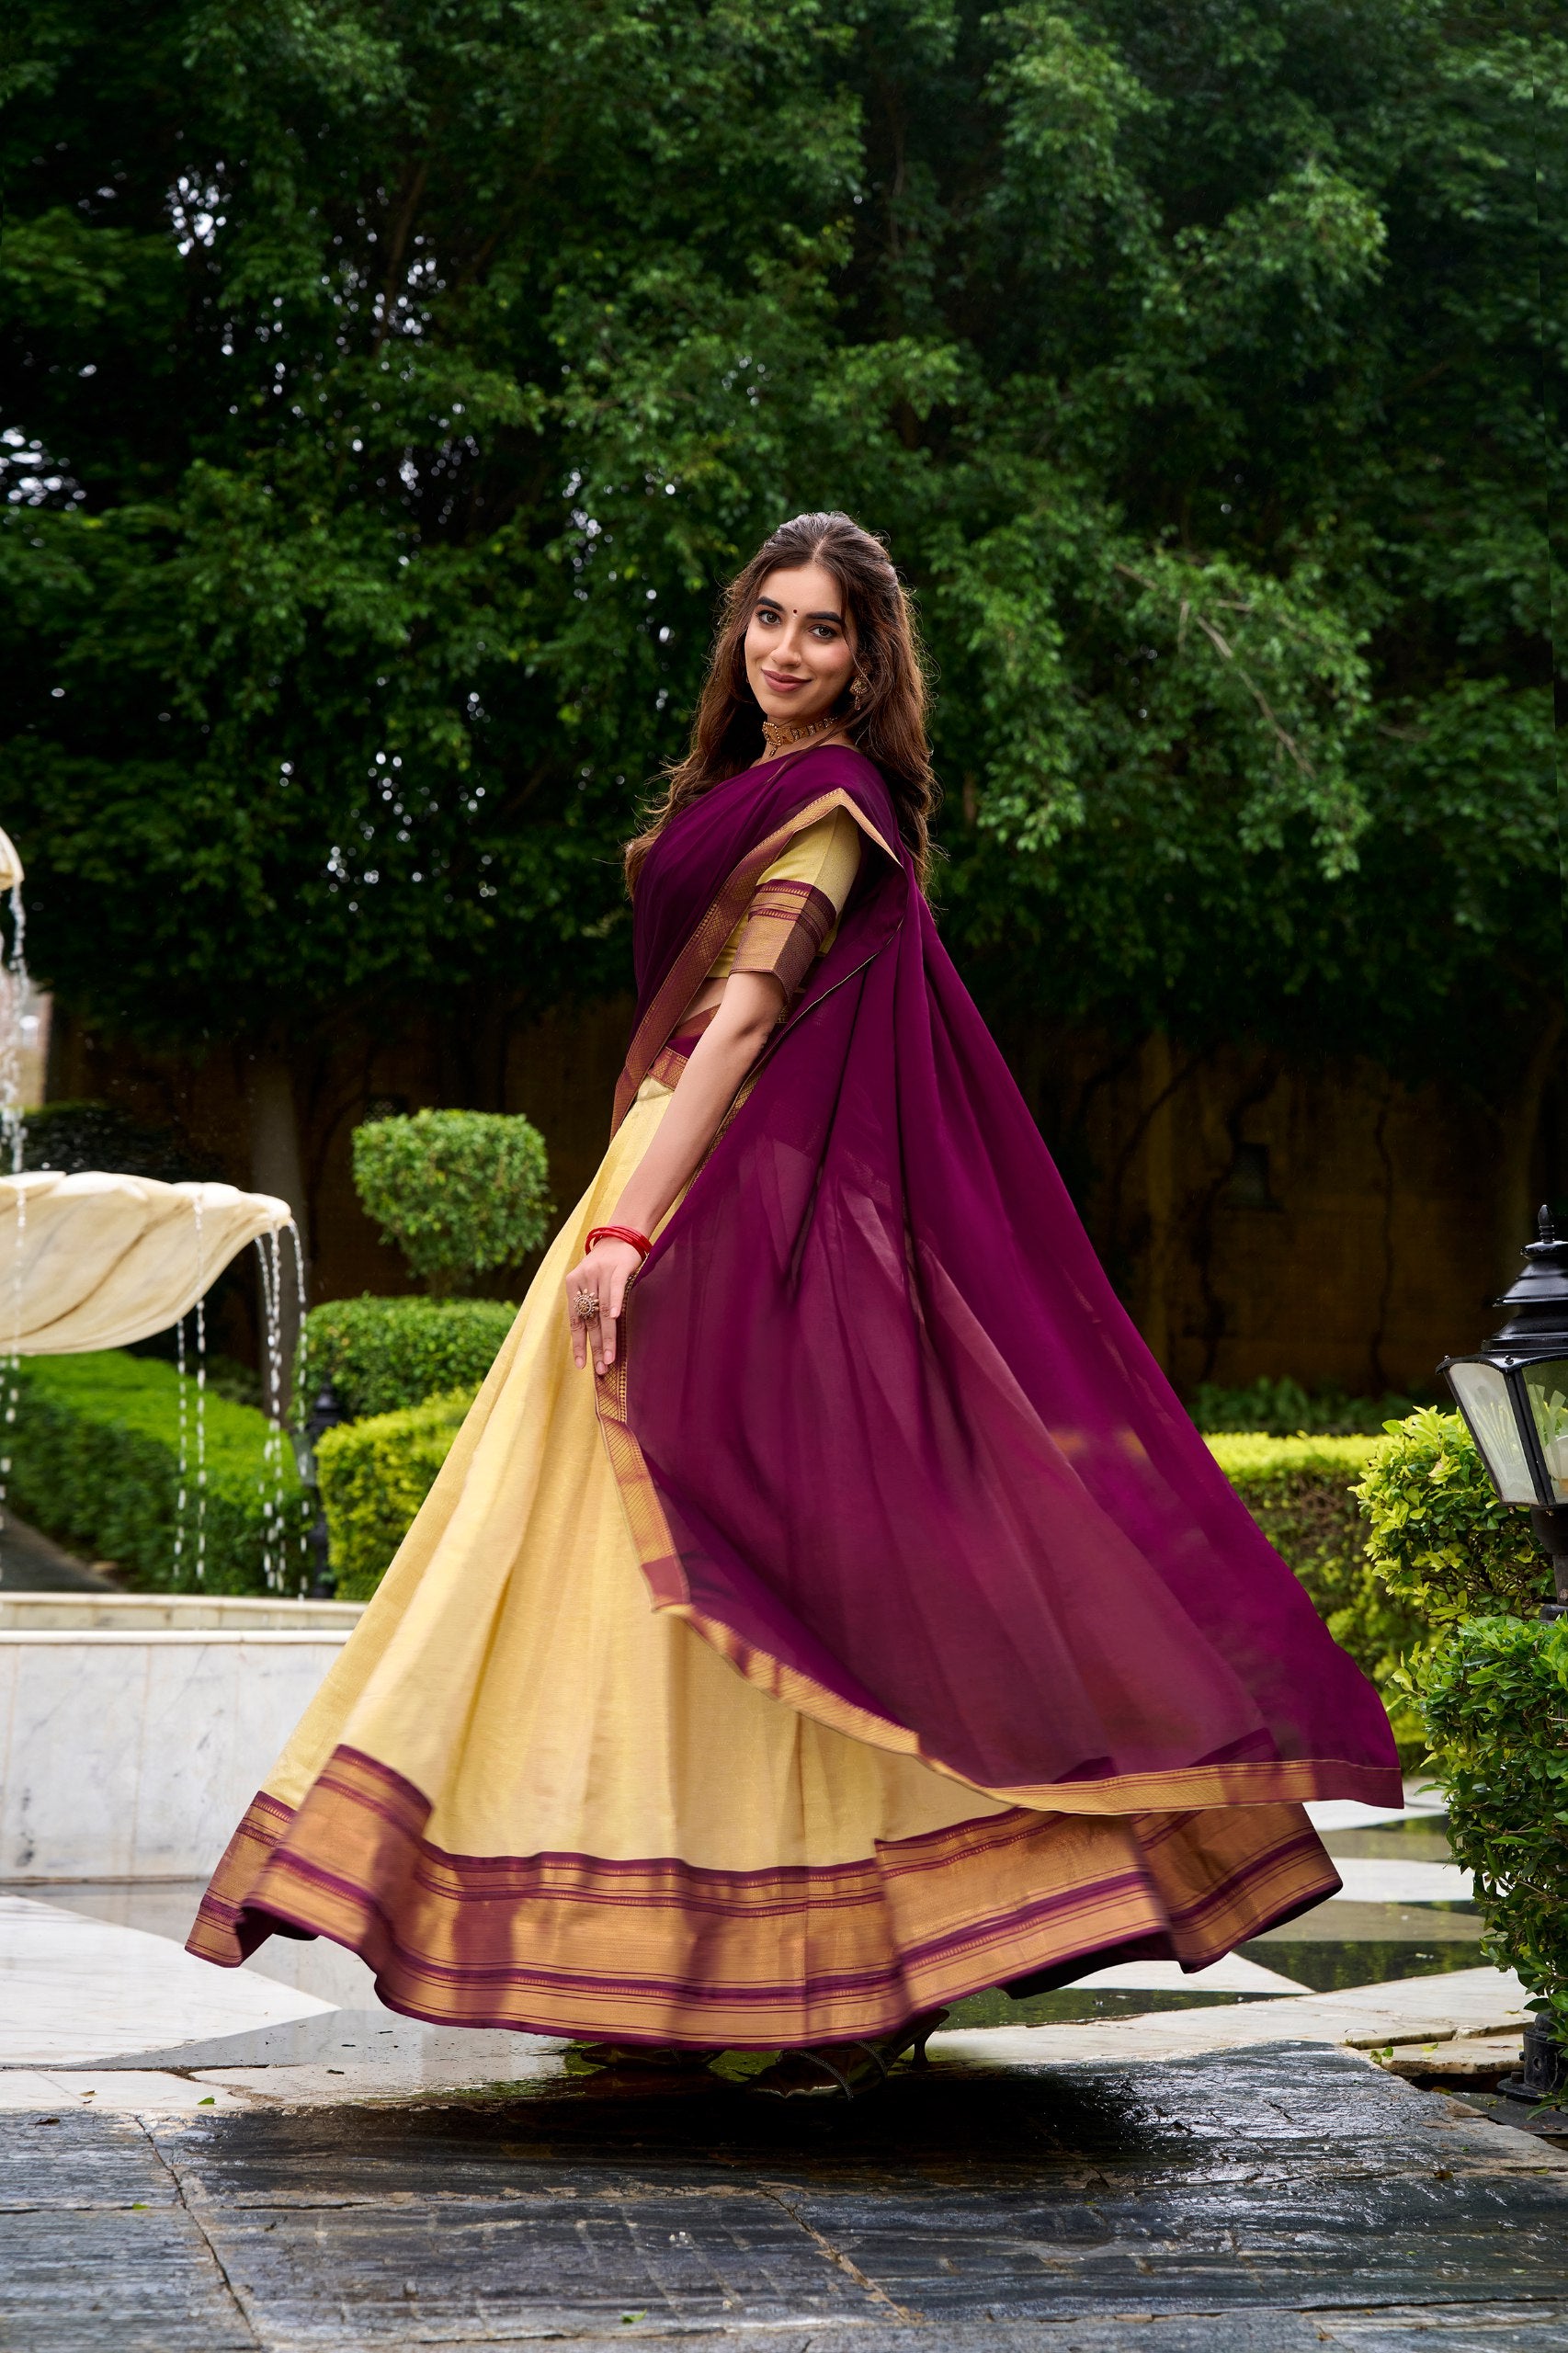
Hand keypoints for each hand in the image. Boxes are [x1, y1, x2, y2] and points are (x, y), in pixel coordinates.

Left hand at [564, 1238, 643, 1373]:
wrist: (621, 1235)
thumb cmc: (608, 1264)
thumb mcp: (592, 1280)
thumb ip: (590, 1303)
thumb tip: (594, 1336)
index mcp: (572, 1284)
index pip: (575, 1320)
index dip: (579, 1344)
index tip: (581, 1365)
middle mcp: (584, 1279)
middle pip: (590, 1320)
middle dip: (595, 1347)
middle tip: (601, 1368)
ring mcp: (600, 1273)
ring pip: (603, 1311)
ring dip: (607, 1337)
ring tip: (610, 1358)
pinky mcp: (617, 1268)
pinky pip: (615, 1288)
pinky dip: (615, 1303)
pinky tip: (615, 1318)